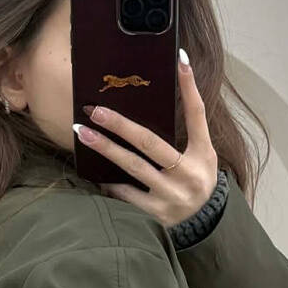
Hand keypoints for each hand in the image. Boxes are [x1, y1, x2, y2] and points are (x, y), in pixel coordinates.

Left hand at [74, 49, 218, 226]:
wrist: (203, 226)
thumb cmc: (196, 182)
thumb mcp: (202, 156)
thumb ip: (188, 131)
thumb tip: (170, 92)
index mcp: (203, 154)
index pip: (197, 115)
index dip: (189, 88)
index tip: (179, 61)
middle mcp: (189, 175)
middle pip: (151, 143)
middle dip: (121, 125)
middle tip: (95, 110)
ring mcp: (172, 196)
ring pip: (134, 167)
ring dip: (107, 149)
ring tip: (84, 134)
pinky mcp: (157, 215)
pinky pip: (127, 195)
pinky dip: (111, 184)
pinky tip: (94, 173)